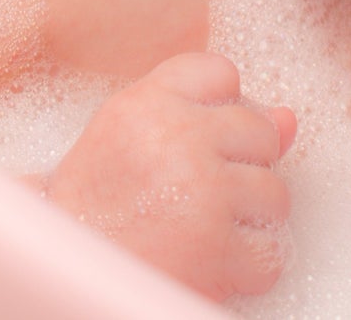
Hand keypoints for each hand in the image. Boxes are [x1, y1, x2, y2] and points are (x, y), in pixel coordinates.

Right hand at [43, 52, 295, 300]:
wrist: (61, 277)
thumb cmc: (94, 211)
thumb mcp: (131, 140)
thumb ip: (205, 115)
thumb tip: (288, 118)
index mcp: (146, 102)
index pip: (220, 73)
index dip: (220, 111)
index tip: (198, 142)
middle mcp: (177, 136)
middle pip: (260, 131)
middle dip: (241, 167)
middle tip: (196, 197)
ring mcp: (202, 189)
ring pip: (276, 193)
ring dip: (249, 221)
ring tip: (201, 232)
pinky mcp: (218, 247)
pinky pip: (273, 252)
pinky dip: (248, 269)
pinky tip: (211, 266)